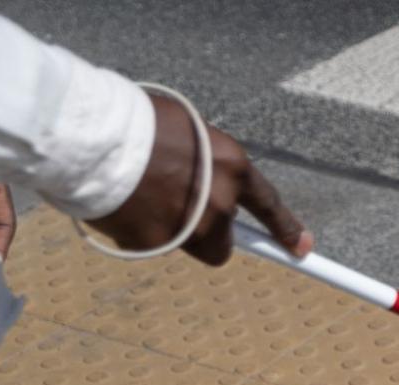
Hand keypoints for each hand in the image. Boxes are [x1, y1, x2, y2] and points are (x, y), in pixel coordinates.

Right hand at [87, 92, 310, 264]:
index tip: (303, 249)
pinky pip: (153, 243)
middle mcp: (220, 202)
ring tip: (141, 195)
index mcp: (232, 166)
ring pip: (190, 244)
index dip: (286, 229)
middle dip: (206, 230)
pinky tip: (123, 203)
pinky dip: (139, 230)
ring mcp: (192, 227)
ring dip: (173, 230)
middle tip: (178, 208)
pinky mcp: (160, 244)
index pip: (269, 205)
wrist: (95, 136)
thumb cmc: (136, 121)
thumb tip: (202, 182)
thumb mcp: (188, 132)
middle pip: (223, 239)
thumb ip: (206, 163)